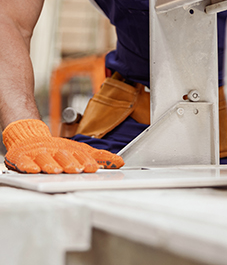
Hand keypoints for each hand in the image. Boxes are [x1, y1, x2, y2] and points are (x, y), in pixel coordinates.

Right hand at [3, 119, 123, 173]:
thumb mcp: (79, 150)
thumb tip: (120, 162)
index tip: (94, 168)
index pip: (80, 154)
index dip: (87, 161)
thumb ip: (99, 157)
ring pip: (45, 158)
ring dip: (51, 164)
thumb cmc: (57, 149)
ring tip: (56, 170)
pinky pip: (24, 162)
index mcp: (70, 149)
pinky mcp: (23, 158)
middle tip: (77, 170)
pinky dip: (28, 166)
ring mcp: (39, 153)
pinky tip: (33, 170)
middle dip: (71, 162)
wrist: (29, 138)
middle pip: (64, 156)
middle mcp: (55, 150)